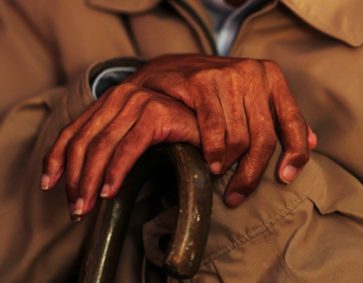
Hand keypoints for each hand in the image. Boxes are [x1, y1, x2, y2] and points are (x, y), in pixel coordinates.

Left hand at [41, 85, 199, 218]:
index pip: (73, 130)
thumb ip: (108, 144)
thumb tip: (80, 176)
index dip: (56, 158)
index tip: (49, 184)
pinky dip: (116, 172)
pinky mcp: (156, 114)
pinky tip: (110, 192)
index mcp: (110, 100)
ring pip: (102, 147)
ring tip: (87, 208)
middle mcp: (120, 96)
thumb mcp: (132, 136)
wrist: (208, 124)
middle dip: (75, 180)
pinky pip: (129, 149)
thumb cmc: (172, 134)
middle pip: (84, 142)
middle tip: (74, 209)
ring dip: (91, 182)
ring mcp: (138, 102)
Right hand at [128, 54, 316, 206]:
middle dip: (251, 173)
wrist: (168, 71)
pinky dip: (212, 152)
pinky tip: (209, 163)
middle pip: (263, 137)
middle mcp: (252, 73)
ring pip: (238, 138)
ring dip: (228, 164)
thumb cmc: (214, 91)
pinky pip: (214, 130)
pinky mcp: (201, 82)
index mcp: (271, 76)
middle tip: (238, 194)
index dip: (295, 154)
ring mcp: (226, 76)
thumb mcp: (249, 96)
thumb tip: (313, 142)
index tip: (285, 179)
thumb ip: (279, 118)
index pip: (293, 121)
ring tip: (219, 173)